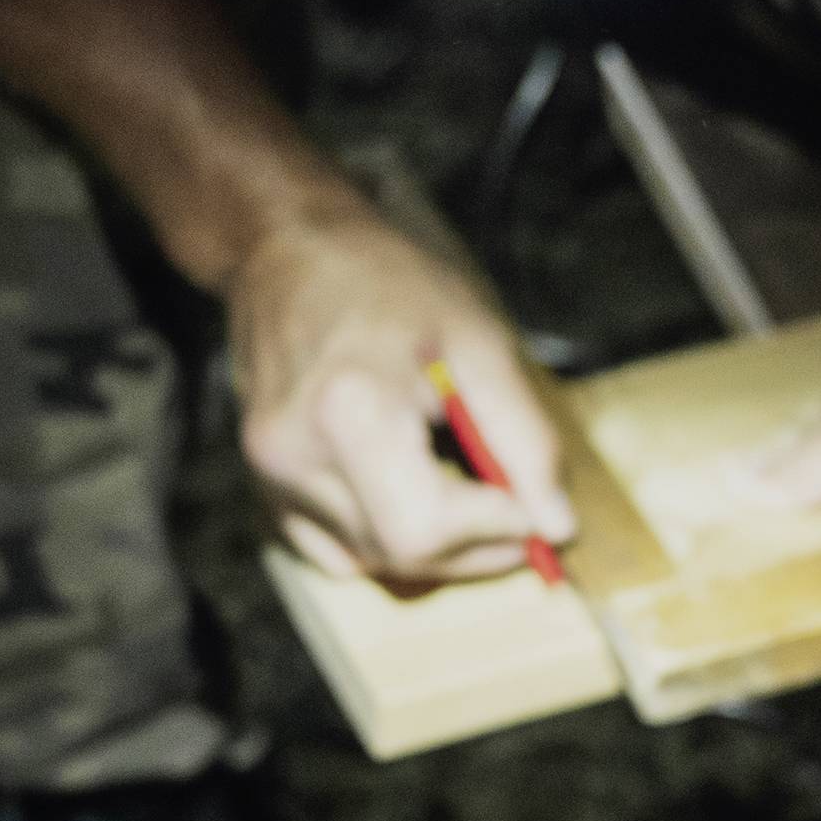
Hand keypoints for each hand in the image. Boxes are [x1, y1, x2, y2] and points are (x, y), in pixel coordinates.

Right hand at [228, 204, 571, 584]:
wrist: (290, 256)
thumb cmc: (390, 286)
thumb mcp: (479, 342)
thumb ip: (523, 438)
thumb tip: (555, 526)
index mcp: (349, 410)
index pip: (428, 527)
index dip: (497, 531)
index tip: (537, 509)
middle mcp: (295, 456)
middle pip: (403, 557)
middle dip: (478, 549)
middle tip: (520, 510)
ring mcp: (271, 479)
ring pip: (375, 564)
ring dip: (438, 547)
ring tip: (466, 487)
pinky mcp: (265, 491)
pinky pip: (341, 555)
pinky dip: (389, 544)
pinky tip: (411, 492)